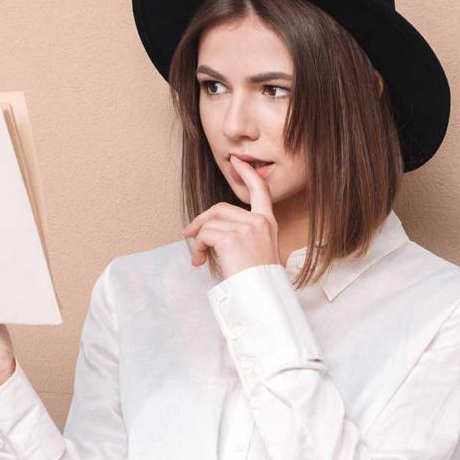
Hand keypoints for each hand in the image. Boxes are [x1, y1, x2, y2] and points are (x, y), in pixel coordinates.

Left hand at [184, 153, 282, 278]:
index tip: (237, 162)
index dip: (248, 173)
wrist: (263, 297)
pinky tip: (199, 260)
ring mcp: (246, 228)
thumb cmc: (259, 283)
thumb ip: (244, 237)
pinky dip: (196, 247)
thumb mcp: (258, 254)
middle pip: (221, 208)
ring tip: (198, 257)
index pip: (261, 190)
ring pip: (210, 222)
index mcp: (268, 224)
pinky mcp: (231, 238)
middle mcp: (259, 222)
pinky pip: (204, 234)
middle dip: (202, 220)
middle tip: (190, 234)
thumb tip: (216, 234)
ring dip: (198, 239)